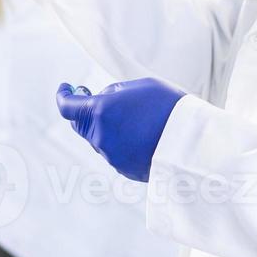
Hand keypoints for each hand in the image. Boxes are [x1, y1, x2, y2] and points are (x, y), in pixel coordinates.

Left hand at [55, 78, 184, 181]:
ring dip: (107, 128)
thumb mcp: (140, 87)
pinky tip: (143, 136)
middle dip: (86, 112)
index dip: (64, 95)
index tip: (67, 88)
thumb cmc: (169, 106)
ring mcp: (111, 156)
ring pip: (99, 139)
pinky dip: (121, 143)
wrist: (193, 141)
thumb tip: (102, 100)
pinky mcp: (123, 169)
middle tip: (97, 99)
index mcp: (101, 111)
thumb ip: (114, 92)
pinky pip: (114, 152)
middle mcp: (100, 136)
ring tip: (136, 119)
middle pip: (81, 125)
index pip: (67, 106)